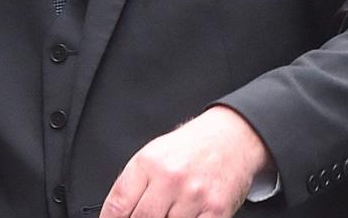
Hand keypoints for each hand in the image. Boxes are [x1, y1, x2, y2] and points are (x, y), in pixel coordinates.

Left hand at [100, 105, 272, 217]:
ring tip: (166, 213)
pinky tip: (184, 216)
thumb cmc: (190, 147)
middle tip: (144, 217)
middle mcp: (170, 178)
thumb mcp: (154, 154)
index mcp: (149, 163)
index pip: (118, 204)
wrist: (231, 138)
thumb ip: (135, 183)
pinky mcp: (215, 210)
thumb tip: (116, 213)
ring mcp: (193, 195)